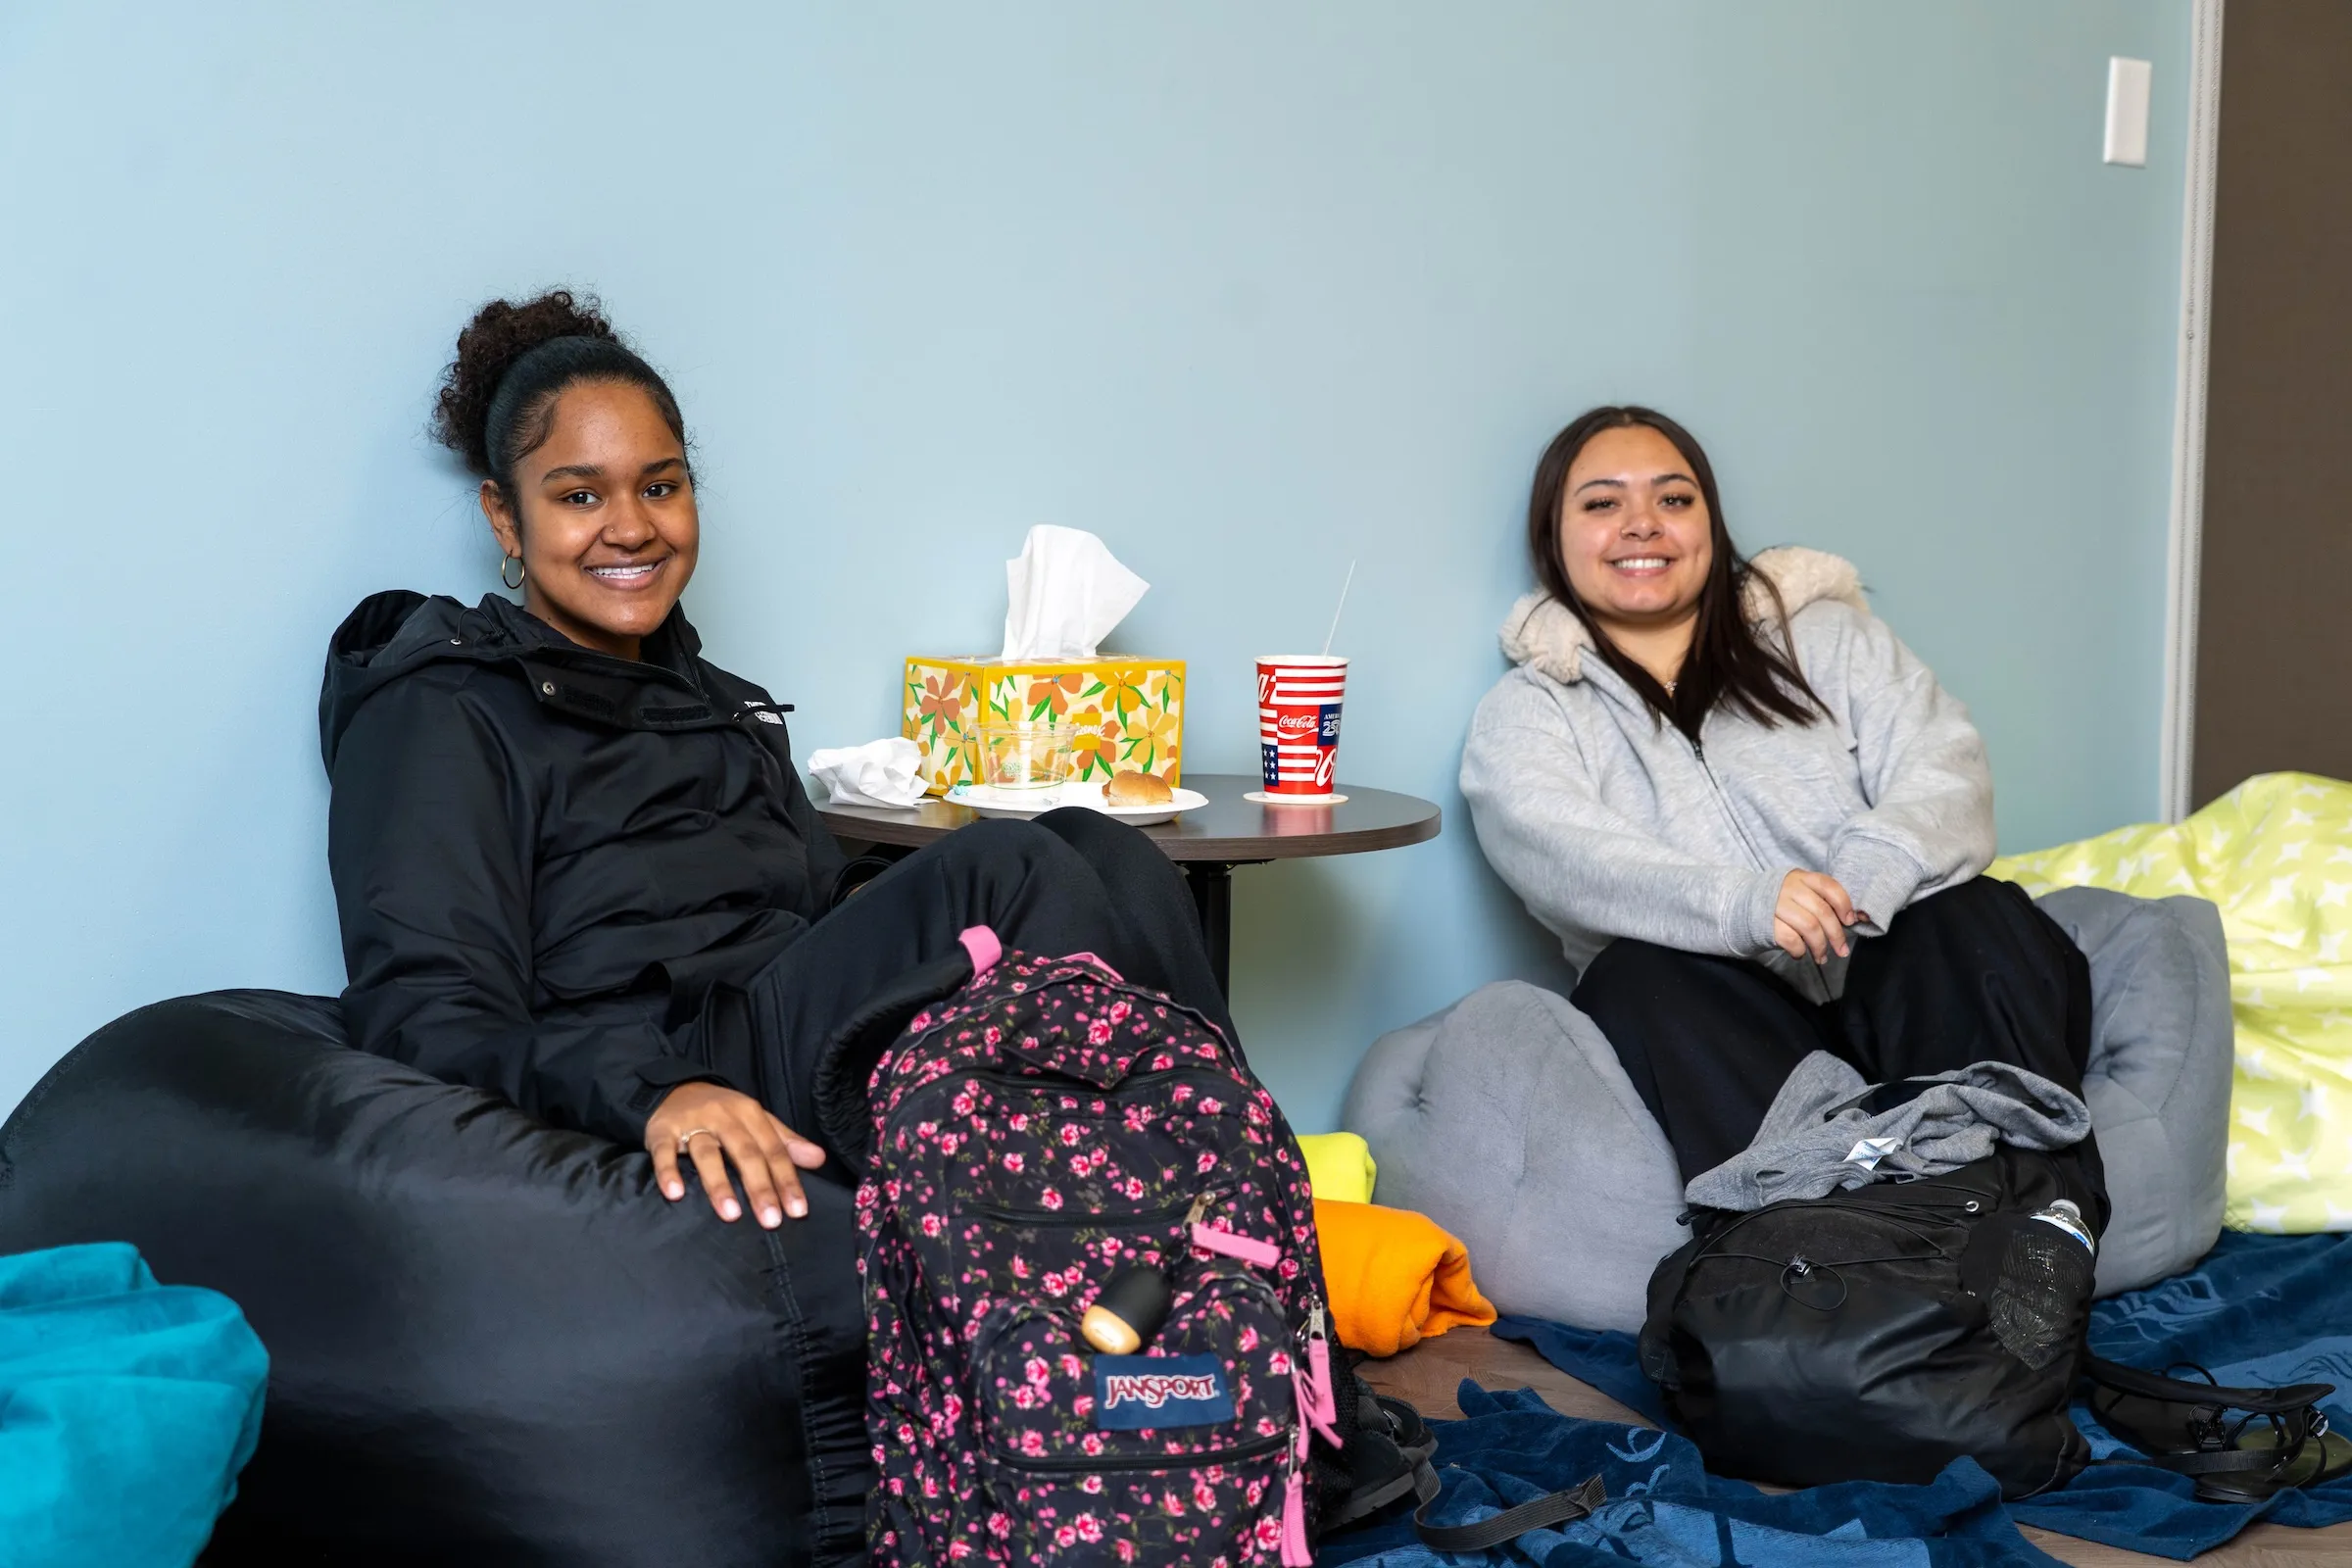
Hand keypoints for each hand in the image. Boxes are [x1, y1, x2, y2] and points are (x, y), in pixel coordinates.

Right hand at [645, 1082, 826, 1226]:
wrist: (675, 1088)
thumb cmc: (724, 1113)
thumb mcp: (756, 1121)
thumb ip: (785, 1141)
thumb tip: (819, 1159)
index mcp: (750, 1114)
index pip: (773, 1149)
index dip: (787, 1180)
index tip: (797, 1210)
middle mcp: (724, 1116)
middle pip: (745, 1153)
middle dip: (760, 1187)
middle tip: (770, 1220)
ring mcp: (692, 1123)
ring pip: (707, 1154)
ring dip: (719, 1184)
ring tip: (731, 1214)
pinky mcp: (662, 1131)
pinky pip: (664, 1152)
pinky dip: (669, 1172)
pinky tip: (675, 1194)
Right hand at [1773, 870, 1858, 963]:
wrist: (1743, 906)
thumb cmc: (1784, 903)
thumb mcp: (1803, 894)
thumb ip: (1826, 902)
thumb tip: (1861, 918)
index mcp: (1802, 878)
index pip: (1829, 886)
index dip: (1844, 904)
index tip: (1850, 921)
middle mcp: (1789, 888)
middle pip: (1821, 912)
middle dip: (1836, 935)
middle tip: (1842, 951)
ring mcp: (1776, 905)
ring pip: (1809, 927)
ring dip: (1820, 946)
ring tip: (1822, 957)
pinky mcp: (1766, 923)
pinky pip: (1791, 939)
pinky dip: (1800, 950)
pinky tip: (1800, 953)